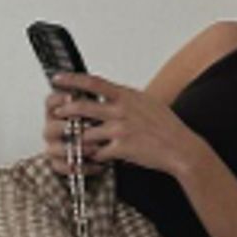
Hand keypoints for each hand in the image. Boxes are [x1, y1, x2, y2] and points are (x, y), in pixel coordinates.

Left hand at [51, 73, 208, 177]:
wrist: (180, 147)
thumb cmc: (166, 126)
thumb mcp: (146, 102)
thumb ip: (125, 98)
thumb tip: (109, 93)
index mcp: (126, 96)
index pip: (94, 83)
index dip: (72, 80)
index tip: (57, 79)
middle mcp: (121, 110)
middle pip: (82, 107)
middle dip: (65, 110)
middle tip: (56, 113)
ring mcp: (120, 129)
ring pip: (86, 133)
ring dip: (78, 139)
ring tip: (75, 142)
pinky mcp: (121, 148)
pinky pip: (98, 153)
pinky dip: (95, 156)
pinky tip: (98, 157)